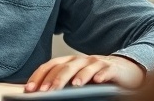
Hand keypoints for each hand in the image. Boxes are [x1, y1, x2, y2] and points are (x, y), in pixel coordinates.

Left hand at [24, 54, 145, 91]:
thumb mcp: (76, 80)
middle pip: (66, 67)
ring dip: (79, 76)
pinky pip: (106, 70)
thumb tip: (41, 94)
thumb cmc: (95, 77)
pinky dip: (101, 75)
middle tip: (46, 92)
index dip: (39, 76)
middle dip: (54, 79)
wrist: (123, 70)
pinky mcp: (112, 68)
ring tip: (73, 86)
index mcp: (69, 62)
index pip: (50, 66)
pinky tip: (97, 81)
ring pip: (85, 67)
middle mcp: (80, 60)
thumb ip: (62, 84)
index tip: (29, 90)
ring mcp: (96, 62)